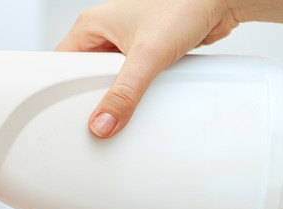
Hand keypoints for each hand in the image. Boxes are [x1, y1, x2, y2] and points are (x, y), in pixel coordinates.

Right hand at [57, 0, 240, 137]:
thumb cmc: (184, 5)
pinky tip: (139, 97)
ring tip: (120, 104)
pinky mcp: (144, 51)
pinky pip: (128, 78)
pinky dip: (133, 90)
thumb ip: (124, 94)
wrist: (221, 1)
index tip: (68, 112)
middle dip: (92, 95)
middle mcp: (104, 31)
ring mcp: (124, 41)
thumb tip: (103, 122)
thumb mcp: (148, 56)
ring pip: (107, 78)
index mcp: (91, 24)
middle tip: (98, 112)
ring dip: (115, 93)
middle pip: (83, 75)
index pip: (61, 63)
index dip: (62, 90)